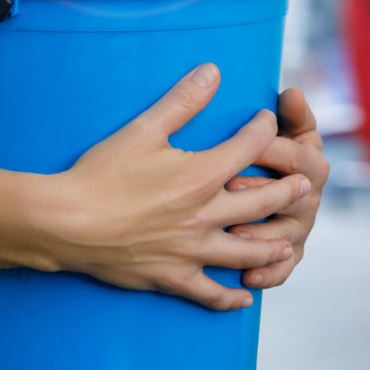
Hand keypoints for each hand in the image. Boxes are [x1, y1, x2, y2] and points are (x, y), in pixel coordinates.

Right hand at [40, 64, 311, 310]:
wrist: (63, 223)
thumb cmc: (101, 173)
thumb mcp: (143, 130)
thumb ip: (183, 100)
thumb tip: (213, 70)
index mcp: (201, 175)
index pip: (249, 147)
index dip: (263, 128)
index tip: (268, 119)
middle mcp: (204, 215)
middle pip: (261, 202)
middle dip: (287, 190)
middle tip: (306, 186)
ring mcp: (190, 251)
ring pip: (245, 252)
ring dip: (272, 247)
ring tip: (290, 243)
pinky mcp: (170, 278)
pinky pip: (209, 293)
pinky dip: (230, 298)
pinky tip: (245, 298)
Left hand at [225, 88, 328, 289]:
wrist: (285, 188)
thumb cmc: (279, 151)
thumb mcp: (289, 128)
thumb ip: (292, 111)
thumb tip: (291, 90)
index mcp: (311, 162)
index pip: (294, 154)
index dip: (270, 147)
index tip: (245, 142)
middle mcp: (311, 197)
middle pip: (290, 196)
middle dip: (260, 191)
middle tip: (229, 186)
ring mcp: (300, 229)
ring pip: (283, 237)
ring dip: (260, 236)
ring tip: (232, 234)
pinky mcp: (289, 255)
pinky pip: (282, 270)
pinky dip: (268, 274)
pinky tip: (246, 278)